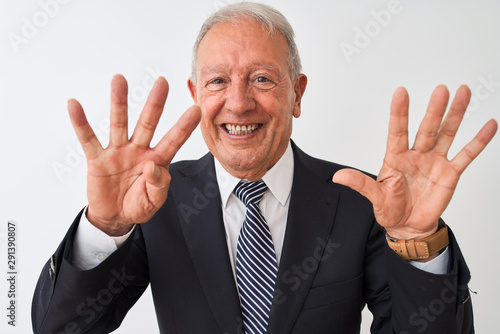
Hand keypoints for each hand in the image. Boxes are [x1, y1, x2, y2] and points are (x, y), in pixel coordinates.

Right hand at [68, 74, 200, 235]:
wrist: (115, 217)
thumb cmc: (139, 205)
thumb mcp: (154, 201)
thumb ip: (158, 185)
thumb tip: (152, 167)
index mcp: (157, 161)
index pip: (173, 141)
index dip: (184, 127)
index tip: (196, 110)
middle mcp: (139, 150)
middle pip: (147, 123)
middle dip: (155, 103)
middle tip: (162, 82)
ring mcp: (118, 152)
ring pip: (119, 123)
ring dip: (119, 102)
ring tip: (119, 79)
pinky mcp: (97, 158)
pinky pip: (88, 139)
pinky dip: (80, 123)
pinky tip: (74, 105)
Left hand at [333, 85, 496, 239]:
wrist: (408, 226)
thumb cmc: (390, 209)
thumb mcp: (374, 197)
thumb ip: (360, 184)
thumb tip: (338, 176)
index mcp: (396, 157)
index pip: (397, 131)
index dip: (399, 113)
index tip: (401, 92)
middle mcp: (416, 154)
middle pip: (427, 128)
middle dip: (434, 110)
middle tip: (442, 89)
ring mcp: (434, 162)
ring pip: (447, 134)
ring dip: (456, 115)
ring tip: (463, 93)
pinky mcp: (450, 173)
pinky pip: (466, 155)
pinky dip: (478, 141)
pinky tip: (488, 125)